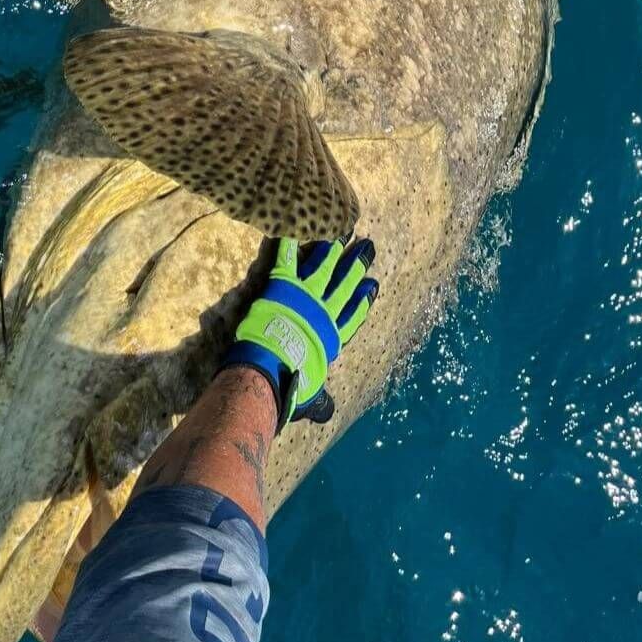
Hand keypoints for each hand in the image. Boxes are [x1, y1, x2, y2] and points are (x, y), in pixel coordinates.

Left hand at [221, 236, 378, 430]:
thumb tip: (326, 414)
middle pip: (344, 284)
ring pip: (322, 266)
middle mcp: (323, 312)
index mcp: (331, 337)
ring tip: (340, 233)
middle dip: (356, 265)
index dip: (362, 299)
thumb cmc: (289, 385)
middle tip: (367, 248)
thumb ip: (319, 402)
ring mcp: (304, 296)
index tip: (372, 285)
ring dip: (331, 249)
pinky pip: (287, 258)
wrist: (270, 367)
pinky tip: (292, 227)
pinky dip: (289, 242)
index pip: (352, 315)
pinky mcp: (283, 284)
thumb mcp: (309, 397)